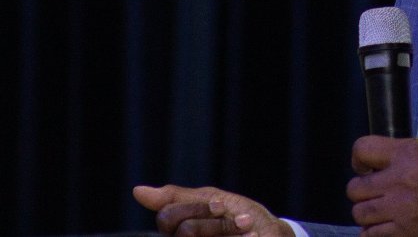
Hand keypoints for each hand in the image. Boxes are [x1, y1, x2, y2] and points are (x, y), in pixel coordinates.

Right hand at [132, 184, 293, 236]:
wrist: (274, 236)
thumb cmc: (243, 218)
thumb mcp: (213, 200)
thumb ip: (178, 197)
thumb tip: (137, 191)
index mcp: (177, 232)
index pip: (167, 217)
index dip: (196, 209)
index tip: (222, 205)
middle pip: (185, 231)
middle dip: (217, 222)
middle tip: (242, 221)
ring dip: (231, 230)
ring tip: (250, 232)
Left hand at [347, 136, 417, 235]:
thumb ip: (408, 156)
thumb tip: (384, 163)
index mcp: (410, 154)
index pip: (362, 150)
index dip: (360, 159)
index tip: (366, 167)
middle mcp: (400, 182)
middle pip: (355, 189)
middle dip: (364, 191)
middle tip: (377, 193)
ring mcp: (402, 212)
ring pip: (360, 215)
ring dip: (369, 214)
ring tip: (384, 212)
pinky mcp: (407, 236)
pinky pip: (372, 236)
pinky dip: (377, 232)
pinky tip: (390, 228)